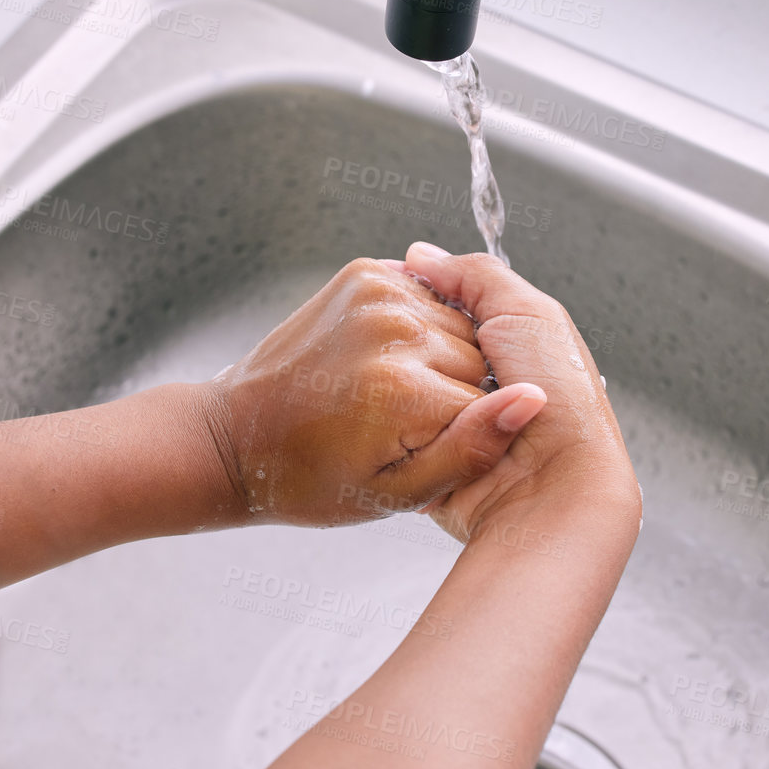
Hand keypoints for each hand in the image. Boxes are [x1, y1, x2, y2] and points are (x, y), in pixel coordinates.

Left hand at [204, 258, 549, 527]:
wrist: (238, 435)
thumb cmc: (312, 478)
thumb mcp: (397, 494)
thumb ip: (471, 450)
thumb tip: (531, 400)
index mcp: (404, 389)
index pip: (490, 402)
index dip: (464, 432)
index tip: (422, 448)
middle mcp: (394, 330)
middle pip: (477, 358)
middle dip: (454, 392)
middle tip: (403, 424)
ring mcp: (377, 293)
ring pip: (458, 325)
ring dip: (439, 357)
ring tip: (392, 393)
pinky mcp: (364, 274)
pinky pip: (428, 297)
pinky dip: (420, 326)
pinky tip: (386, 359)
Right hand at [401, 242, 640, 543]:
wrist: (555, 485)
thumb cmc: (560, 400)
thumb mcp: (525, 312)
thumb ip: (475, 276)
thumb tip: (420, 256)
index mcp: (508, 342)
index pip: (447, 305)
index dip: (426, 299)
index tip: (407, 298)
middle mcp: (483, 379)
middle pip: (422, 343)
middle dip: (415, 343)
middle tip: (412, 347)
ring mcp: (459, 418)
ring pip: (408, 383)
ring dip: (408, 384)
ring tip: (411, 386)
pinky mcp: (438, 454)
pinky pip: (404, 429)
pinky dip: (404, 425)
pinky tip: (403, 420)